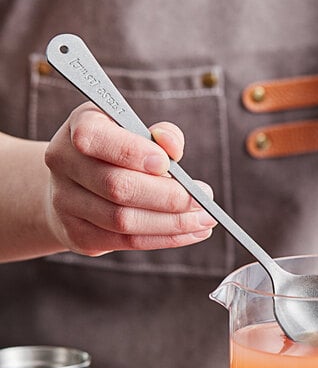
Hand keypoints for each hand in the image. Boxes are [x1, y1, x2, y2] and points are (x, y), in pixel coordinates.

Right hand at [44, 102, 215, 255]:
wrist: (76, 185)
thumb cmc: (118, 152)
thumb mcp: (138, 131)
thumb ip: (161, 134)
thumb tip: (172, 145)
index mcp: (80, 126)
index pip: (94, 138)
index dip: (131, 152)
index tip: (167, 164)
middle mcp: (64, 164)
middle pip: (117, 187)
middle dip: (167, 196)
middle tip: (203, 199)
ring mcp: (66, 203)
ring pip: (123, 220)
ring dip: (172, 223)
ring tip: (204, 219)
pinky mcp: (78, 234)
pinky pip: (127, 242)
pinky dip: (165, 238)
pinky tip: (191, 232)